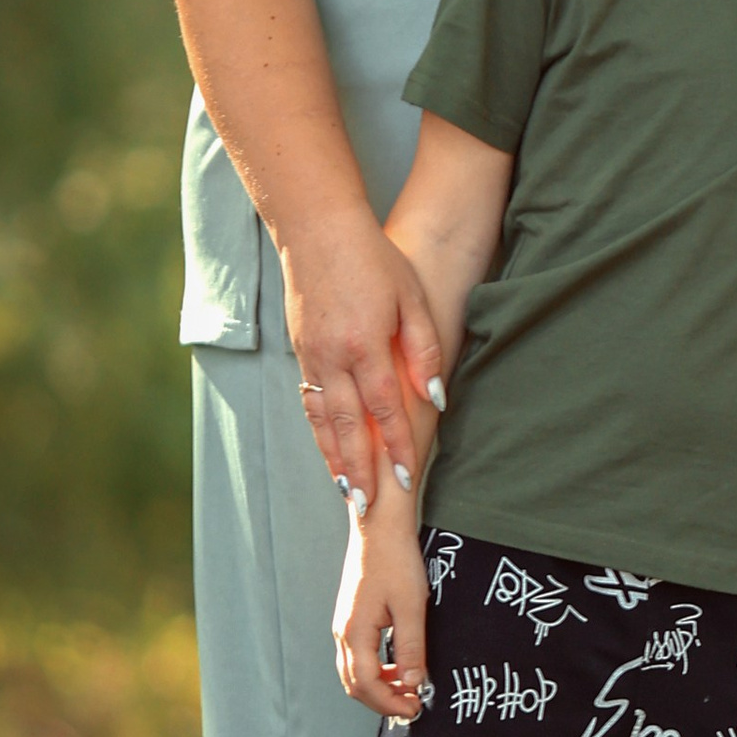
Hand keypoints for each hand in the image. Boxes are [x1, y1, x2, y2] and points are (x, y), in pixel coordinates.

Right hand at [283, 215, 446, 505]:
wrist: (318, 229)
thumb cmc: (374, 258)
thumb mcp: (411, 297)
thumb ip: (424, 349)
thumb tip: (435, 396)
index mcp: (363, 344)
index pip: (384, 410)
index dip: (398, 447)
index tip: (408, 478)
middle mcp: (331, 357)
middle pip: (346, 427)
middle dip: (360, 470)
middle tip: (369, 507)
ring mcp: (310, 356)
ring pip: (321, 420)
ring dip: (335, 458)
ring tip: (346, 491)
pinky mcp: (301, 351)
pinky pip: (309, 402)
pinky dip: (318, 432)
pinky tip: (328, 449)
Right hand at [334, 494, 430, 716]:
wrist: (380, 527)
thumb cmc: (396, 560)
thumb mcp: (411, 606)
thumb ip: (411, 648)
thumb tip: (413, 683)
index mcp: (354, 632)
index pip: (366, 684)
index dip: (390, 703)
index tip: (415, 708)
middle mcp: (343, 632)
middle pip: (354, 684)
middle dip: (382, 701)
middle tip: (412, 706)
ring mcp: (344, 624)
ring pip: (354, 672)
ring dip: (379, 687)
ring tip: (408, 690)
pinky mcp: (351, 617)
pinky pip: (357, 656)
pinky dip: (376, 671)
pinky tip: (398, 667)